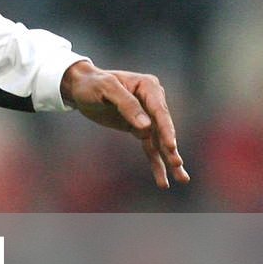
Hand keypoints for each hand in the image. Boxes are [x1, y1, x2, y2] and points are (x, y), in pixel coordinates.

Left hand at [60, 60, 189, 189]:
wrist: (80, 86)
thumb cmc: (92, 84)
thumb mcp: (106, 89)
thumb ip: (127, 105)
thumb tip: (146, 127)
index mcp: (148, 87)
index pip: (160, 111)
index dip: (166, 130)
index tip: (170, 147)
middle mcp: (153, 101)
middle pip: (164, 128)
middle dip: (171, 148)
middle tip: (177, 165)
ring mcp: (148, 116)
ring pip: (160, 141)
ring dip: (169, 160)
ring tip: (182, 179)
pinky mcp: (139, 129)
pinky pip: (150, 147)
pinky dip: (156, 162)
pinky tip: (163, 180)